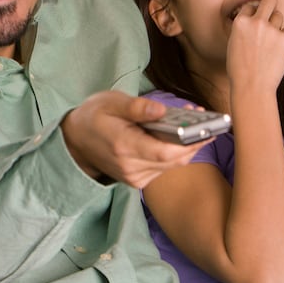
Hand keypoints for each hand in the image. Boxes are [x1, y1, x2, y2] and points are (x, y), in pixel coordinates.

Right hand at [59, 91, 206, 187]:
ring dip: (188, 145)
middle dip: (195, 140)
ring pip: (174, 164)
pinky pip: (166, 167)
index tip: (206, 126)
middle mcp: (130, 167)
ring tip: (197, 122)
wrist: (76, 141)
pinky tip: (182, 135)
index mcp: (123, 146)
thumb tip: (161, 110)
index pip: (163, 151)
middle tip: (207, 119)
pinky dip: (177, 151)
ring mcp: (135, 177)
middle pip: (174, 159)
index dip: (189, 141)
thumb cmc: (93, 116)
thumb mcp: (110, 102)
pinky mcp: (139, 180)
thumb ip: (136, 107)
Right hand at [226, 0, 283, 100]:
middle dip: (269, 4)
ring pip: (279, 15)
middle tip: (269, 12)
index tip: (254, 21)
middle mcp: (256, 22)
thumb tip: (253, 19)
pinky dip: (283, 37)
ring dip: (276, 23)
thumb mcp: (233, 43)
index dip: (252, 13)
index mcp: (240, 22)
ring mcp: (272, 30)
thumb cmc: (239, 69)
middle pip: (269, 0)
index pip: (250, 6)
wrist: (252, 86)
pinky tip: (276, 48)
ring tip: (270, 38)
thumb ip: (243, 29)